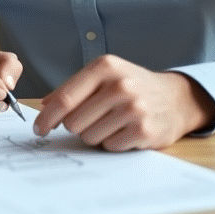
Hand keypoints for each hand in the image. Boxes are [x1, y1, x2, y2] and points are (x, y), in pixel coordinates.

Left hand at [33, 55, 214, 151]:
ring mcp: (133, 108)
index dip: (47, 117)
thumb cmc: (133, 86)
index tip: (39, 129)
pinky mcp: (144, 130)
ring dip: (96, 135)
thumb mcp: (105, 75)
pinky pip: (109, 146)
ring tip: (113, 122)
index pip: (65, 98)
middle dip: (77, 126)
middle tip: (93, 119)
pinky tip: (125, 130)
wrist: (176, 98)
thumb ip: (74, 88)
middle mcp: (119, 85)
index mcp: (104, 67)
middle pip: (73, 122)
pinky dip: (113, 142)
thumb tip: (43, 104)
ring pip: (89, 136)